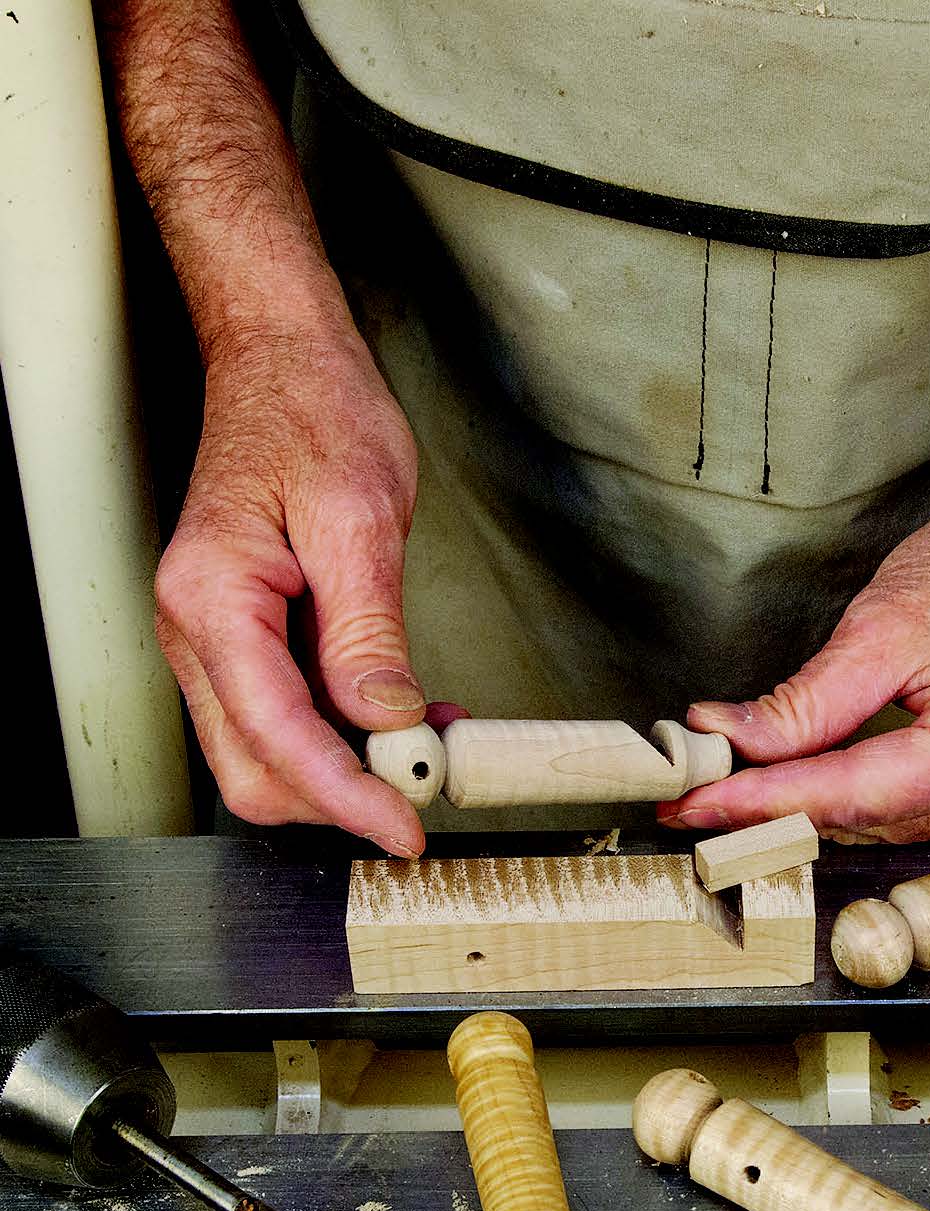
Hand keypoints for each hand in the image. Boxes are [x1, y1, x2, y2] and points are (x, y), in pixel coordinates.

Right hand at [152, 323, 428, 854]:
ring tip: (431, 744)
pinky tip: (409, 716)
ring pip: (267, 750)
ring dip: (346, 768)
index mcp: (213, 599)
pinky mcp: (248, 635)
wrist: (283, 363)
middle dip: (336, 797)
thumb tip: (383, 717)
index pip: (275, 735)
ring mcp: (216, 636)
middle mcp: (197, 628)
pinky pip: (288, 710)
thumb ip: (366, 629)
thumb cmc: (315, 415)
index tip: (403, 828)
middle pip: (253, 767)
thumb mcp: (359, 519)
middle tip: (425, 791)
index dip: (343, 795)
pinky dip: (346, 731)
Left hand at [662, 477, 929, 841]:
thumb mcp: (880, 628)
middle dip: (778, 804)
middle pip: (869, 820)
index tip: (691, 803)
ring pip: (886, 825)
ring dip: (816, 805)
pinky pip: (916, 813)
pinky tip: (811, 781)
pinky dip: (859, 796)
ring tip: (739, 786)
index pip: (853, 795)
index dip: (761, 802)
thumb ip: (802, 705)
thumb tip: (727, 744)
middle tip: (692, 795)